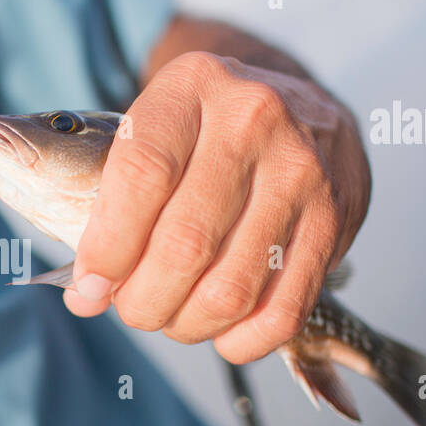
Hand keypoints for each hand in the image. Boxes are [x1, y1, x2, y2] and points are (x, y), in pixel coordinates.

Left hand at [65, 51, 370, 361]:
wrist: (297, 102)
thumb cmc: (204, 129)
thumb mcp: (153, 130)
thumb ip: (114, 203)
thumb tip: (88, 295)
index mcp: (192, 85)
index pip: (141, 177)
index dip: (107, 248)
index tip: (89, 287)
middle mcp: (254, 120)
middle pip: (185, 243)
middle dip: (143, 300)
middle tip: (131, 309)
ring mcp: (304, 170)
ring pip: (231, 288)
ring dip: (187, 323)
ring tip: (170, 316)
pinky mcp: (337, 218)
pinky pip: (285, 309)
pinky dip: (242, 340)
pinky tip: (220, 332)